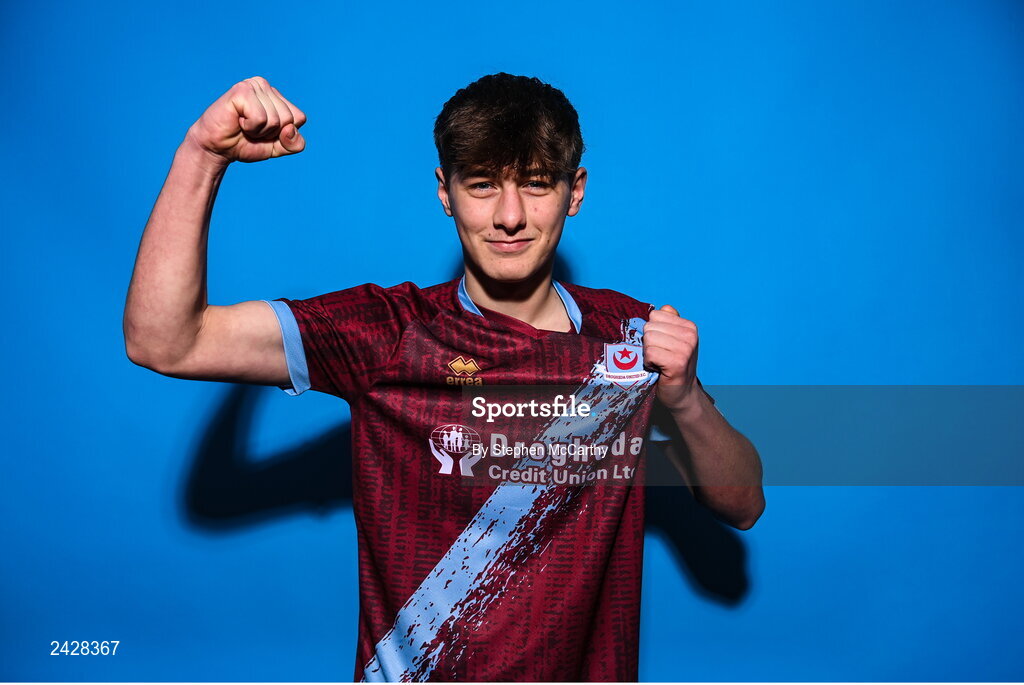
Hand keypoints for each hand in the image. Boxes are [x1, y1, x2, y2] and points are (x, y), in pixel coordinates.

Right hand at [184, 76, 306, 165]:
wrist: (217, 148)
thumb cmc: (245, 144)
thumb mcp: (278, 147)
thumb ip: (295, 143)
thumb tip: (290, 129)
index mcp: (277, 96)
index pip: (299, 118)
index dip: (283, 134)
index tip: (264, 132)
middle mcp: (266, 86)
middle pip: (288, 119)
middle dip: (271, 133)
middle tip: (252, 130)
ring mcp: (253, 85)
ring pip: (275, 119)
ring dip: (259, 131)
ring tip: (244, 125)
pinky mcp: (241, 91)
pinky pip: (260, 118)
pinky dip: (250, 127)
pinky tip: (238, 121)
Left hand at [643, 304, 700, 413]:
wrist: (681, 394)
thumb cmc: (671, 365)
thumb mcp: (672, 340)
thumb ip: (665, 322)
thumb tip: (654, 310)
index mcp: (689, 326)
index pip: (655, 315)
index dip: (653, 332)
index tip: (662, 346)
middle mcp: (690, 335)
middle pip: (650, 327)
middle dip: (649, 343)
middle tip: (659, 356)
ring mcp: (685, 349)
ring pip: (648, 339)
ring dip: (648, 354)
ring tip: (659, 363)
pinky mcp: (677, 362)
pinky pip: (649, 353)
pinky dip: (648, 363)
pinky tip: (657, 369)